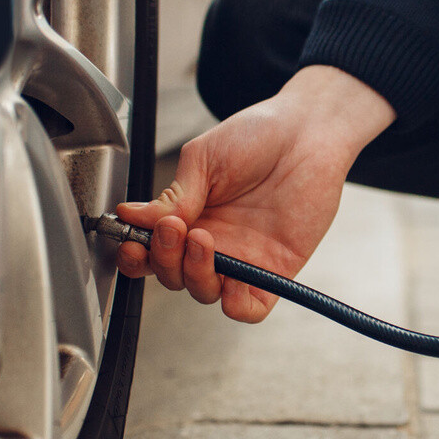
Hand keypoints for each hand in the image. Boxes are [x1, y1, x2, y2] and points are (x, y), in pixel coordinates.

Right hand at [114, 65, 395, 321]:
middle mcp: (213, 242)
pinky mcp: (275, 269)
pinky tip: (229, 284)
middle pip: (173, 276)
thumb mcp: (203, 159)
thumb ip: (173, 195)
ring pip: (205, 292)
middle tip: (172, 229)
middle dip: (164, 259)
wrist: (306, 131)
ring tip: (201, 238)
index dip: (137, 256)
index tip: (132, 242)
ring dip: (194, 274)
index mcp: (189, 217)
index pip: (152, 253)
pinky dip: (235, 306)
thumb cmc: (258, 135)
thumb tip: (133, 217)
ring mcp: (242, 257)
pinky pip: (251, 307)